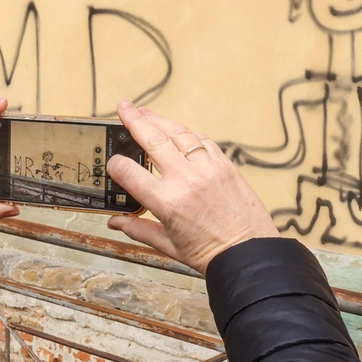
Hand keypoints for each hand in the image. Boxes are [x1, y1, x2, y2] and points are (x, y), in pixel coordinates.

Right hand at [104, 101, 277, 273]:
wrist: (249, 254)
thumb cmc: (210, 254)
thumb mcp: (167, 245)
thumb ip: (138, 229)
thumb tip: (114, 221)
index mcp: (167, 202)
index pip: (130, 172)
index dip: (115, 165)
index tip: (112, 162)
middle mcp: (186, 179)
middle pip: (154, 140)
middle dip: (134, 121)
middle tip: (123, 107)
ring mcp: (208, 169)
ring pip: (179, 134)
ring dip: (160, 121)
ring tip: (146, 113)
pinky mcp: (226, 165)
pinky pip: (203, 141)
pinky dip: (187, 134)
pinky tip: (178, 131)